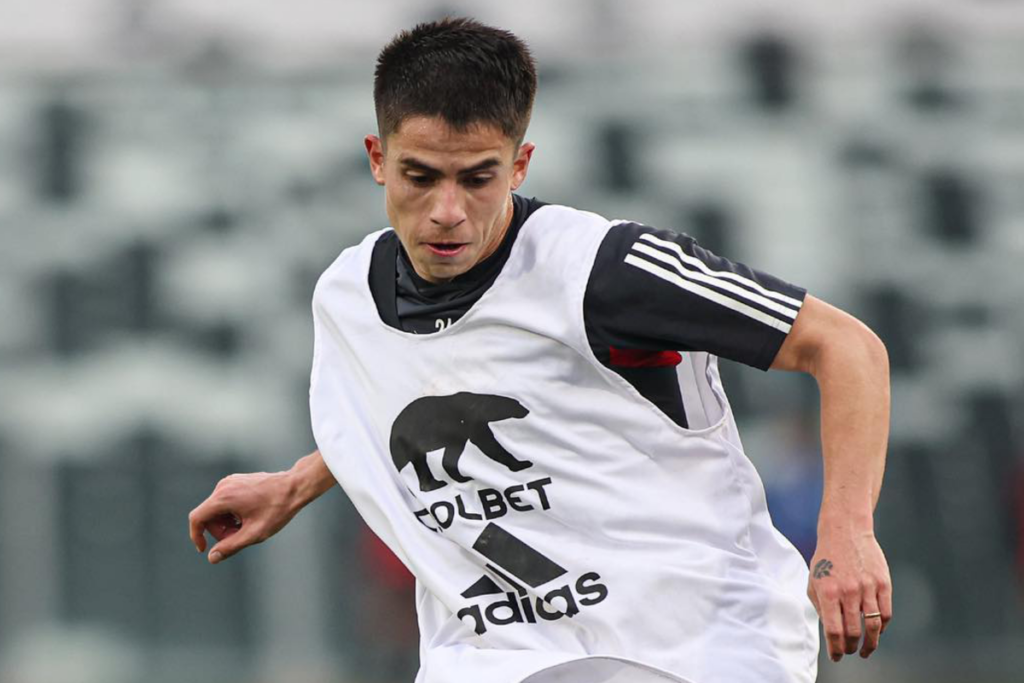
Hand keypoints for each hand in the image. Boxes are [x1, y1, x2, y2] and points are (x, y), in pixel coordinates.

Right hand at [188, 471, 299, 563]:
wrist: (295, 486)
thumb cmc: (277, 509)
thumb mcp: (254, 533)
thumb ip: (231, 546)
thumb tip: (212, 558)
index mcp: (223, 497)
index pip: (196, 518)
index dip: (196, 536)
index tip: (204, 549)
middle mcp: (223, 486)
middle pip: (208, 516)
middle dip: (220, 531)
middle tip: (241, 536)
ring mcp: (230, 481)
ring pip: (217, 509)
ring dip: (228, 522)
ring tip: (249, 525)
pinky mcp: (237, 481)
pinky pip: (226, 501)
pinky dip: (233, 513)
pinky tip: (250, 515)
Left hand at [807, 527, 891, 661]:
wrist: (845, 531)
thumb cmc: (826, 558)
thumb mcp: (814, 581)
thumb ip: (821, 606)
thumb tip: (831, 631)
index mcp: (828, 591)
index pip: (834, 630)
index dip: (836, 649)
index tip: (837, 657)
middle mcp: (848, 591)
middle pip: (854, 632)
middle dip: (851, 647)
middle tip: (850, 651)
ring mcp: (868, 587)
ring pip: (873, 626)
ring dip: (870, 644)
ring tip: (866, 650)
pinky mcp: (883, 583)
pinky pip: (886, 613)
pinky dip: (882, 627)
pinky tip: (876, 631)